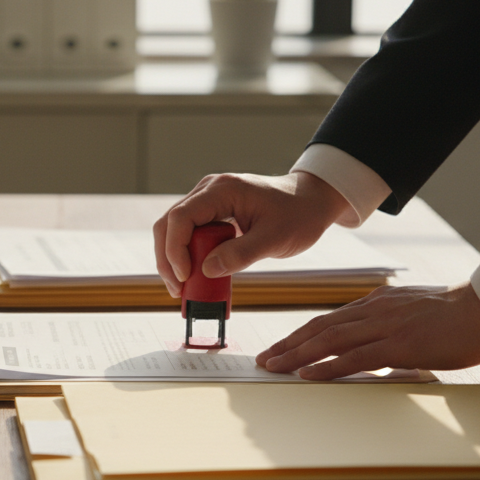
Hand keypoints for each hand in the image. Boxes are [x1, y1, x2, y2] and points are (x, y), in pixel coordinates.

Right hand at [153, 172, 350, 296]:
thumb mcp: (275, 238)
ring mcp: (207, 201)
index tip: (185, 277)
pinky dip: (185, 257)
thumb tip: (207, 270)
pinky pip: (188, 234)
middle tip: (178, 290)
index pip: (181, 217)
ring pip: (173, 230)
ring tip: (183, 289)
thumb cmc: (299, 214)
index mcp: (223, 190)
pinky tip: (193, 277)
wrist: (311, 202)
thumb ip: (242, 254)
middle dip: (168, 259)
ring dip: (173, 260)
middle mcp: (209, 191)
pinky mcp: (211, 213)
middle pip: (169, 224)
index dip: (176, 249)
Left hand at [256, 282, 479, 379]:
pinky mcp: (399, 346)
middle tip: (264, 359)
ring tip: (273, 366)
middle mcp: (375, 313)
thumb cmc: (461, 317)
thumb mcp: (416, 317)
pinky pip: (356, 358)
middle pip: (320, 328)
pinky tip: (308, 374)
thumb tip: (381, 355)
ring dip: (297, 355)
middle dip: (288, 345)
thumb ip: (394, 331)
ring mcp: (385, 328)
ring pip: (330, 341)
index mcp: (378, 306)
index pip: (330, 320)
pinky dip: (327, 366)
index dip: (301, 334)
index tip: (280, 347)